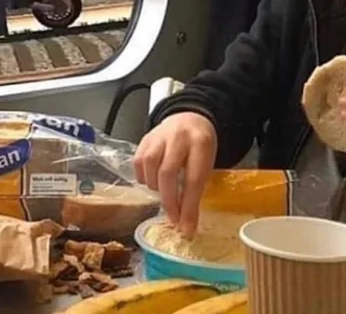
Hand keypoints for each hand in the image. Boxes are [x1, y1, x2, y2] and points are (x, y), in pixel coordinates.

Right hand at [133, 113, 216, 238]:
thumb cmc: (200, 147)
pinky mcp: (146, 137)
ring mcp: (160, 134)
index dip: (188, 206)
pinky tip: (151, 181)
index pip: (193, 179)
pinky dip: (143, 177)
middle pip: (168, 172)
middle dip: (169, 201)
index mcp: (201, 143)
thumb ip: (197, 188)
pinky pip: (138, 161)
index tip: (186, 227)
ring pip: (150, 165)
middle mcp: (179, 136)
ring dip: (155, 186)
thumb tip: (187, 225)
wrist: (190, 118)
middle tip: (172, 218)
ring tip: (163, 192)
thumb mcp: (206, 163)